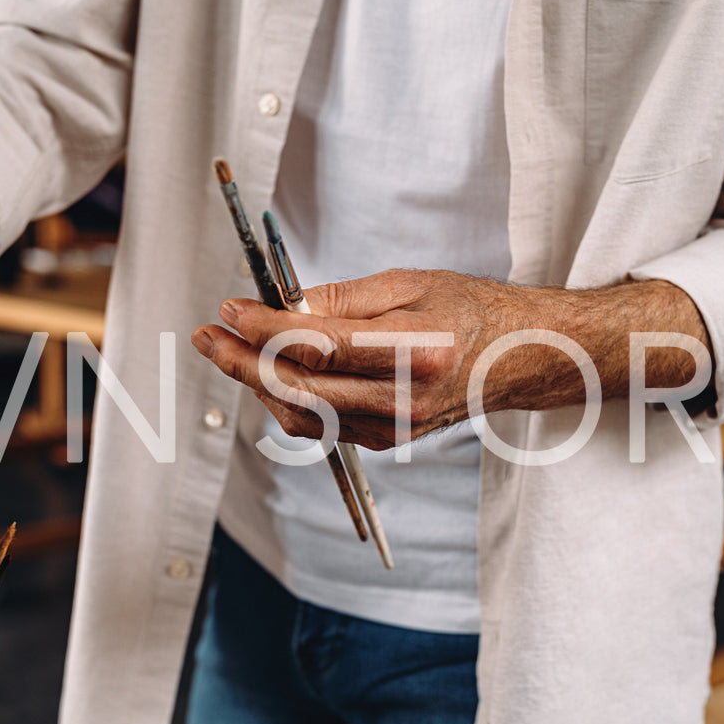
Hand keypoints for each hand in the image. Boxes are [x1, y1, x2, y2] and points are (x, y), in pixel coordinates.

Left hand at [191, 269, 530, 448]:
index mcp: (414, 349)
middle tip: (206, 336)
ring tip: (229, 350)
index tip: (229, 310)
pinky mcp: (386, 442)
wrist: (517, 359)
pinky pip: (319, 426)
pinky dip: (287, 399)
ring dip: (257, 383)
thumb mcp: (410, 282)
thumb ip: (343, 298)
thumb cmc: (468, 309)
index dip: (264, 328)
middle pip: (299, 386)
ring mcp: (394, 428)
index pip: (318, 344)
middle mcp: (403, 398)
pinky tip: (270, 372)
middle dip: (241, 361)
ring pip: (302, 413)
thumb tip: (283, 305)